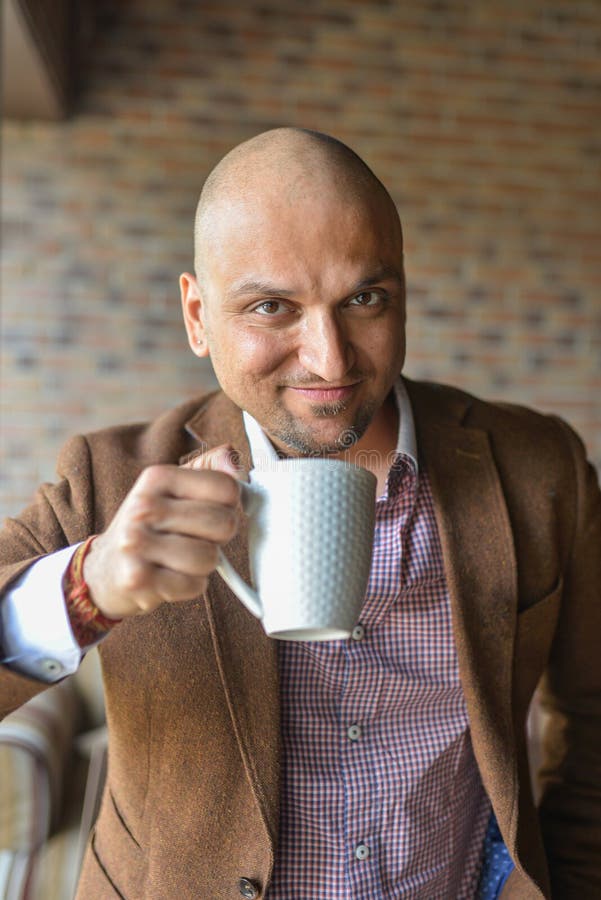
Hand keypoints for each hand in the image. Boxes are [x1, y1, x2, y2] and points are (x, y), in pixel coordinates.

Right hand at [83, 445, 242, 619]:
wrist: (106, 569)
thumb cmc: (150, 527)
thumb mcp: (174, 489)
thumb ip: (208, 470)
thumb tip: (232, 458)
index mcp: (157, 477)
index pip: (226, 487)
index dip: (228, 505)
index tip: (207, 511)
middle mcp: (142, 507)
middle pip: (223, 523)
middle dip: (218, 537)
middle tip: (193, 538)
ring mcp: (136, 543)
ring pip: (209, 557)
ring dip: (203, 565)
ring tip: (179, 558)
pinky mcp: (137, 579)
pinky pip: (194, 585)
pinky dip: (190, 586)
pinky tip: (169, 576)